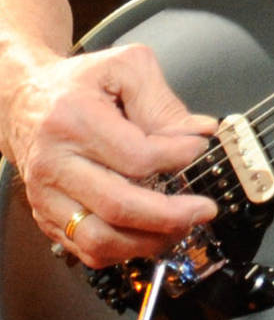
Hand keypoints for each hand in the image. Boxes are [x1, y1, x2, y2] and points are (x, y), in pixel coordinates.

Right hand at [5, 44, 216, 268]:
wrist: (24, 100)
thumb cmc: (79, 83)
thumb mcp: (126, 68)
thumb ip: (163, 103)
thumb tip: (200, 132)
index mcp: (75, 121)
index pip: (136, 157)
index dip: (176, 157)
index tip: (199, 149)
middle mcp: (55, 163)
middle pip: (118, 206)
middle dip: (170, 215)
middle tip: (203, 209)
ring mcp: (46, 194)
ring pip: (98, 239)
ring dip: (147, 242)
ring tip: (180, 228)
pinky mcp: (45, 214)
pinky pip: (84, 249)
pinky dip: (122, 251)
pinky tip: (148, 235)